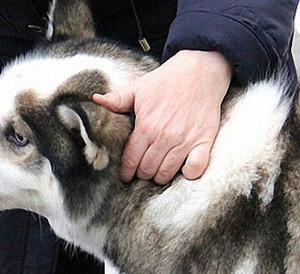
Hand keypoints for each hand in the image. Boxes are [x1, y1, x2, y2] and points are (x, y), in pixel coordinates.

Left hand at [92, 50, 231, 183]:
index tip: (125, 176)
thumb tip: (95, 99)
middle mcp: (164, 137)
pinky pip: (196, 168)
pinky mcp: (204, 140)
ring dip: (160, 176)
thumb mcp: (138, 88)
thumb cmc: (167, 80)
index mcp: (146, 127)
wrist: (201, 70)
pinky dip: (189, 173)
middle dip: (142, 174)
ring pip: (167, 172)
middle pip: (147, 169)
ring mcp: (185, 140)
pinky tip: (183, 169)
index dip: (126, 172)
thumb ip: (117, 99)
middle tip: (142, 171)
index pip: (131, 160)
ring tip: (158, 172)